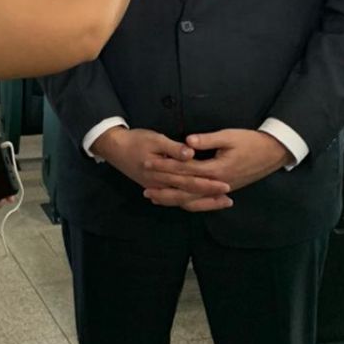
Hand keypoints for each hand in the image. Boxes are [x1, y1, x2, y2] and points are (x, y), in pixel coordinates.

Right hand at [93, 126, 232, 211]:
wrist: (114, 147)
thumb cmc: (136, 140)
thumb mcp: (154, 139)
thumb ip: (173, 148)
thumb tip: (191, 154)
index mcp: (162, 173)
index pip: (190, 182)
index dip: (208, 185)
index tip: (225, 185)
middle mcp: (161, 185)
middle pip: (188, 195)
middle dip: (209, 198)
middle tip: (229, 199)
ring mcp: (158, 188)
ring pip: (182, 201)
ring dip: (202, 203)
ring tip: (220, 203)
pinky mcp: (156, 188)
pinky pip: (175, 200)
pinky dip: (188, 202)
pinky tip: (199, 203)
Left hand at [143, 129, 289, 209]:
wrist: (273, 153)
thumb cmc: (252, 142)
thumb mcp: (230, 136)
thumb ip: (207, 140)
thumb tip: (186, 142)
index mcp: (215, 170)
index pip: (184, 169)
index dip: (165, 167)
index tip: (149, 163)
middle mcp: (216, 184)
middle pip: (184, 189)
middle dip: (163, 188)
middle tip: (144, 189)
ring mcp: (220, 190)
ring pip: (192, 200)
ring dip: (172, 199)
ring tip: (154, 198)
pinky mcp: (224, 191)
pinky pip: (202, 202)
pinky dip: (188, 203)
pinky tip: (177, 202)